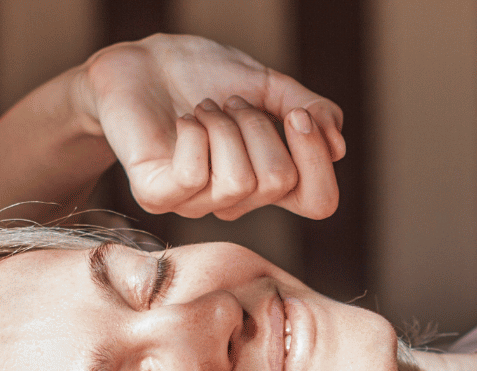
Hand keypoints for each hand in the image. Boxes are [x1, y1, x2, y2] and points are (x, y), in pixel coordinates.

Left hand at [80, 34, 344, 220]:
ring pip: (241, 181)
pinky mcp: (157, 195)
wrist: (139, 62)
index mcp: (267, 179)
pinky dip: (194, 134)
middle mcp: (235, 200)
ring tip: (203, 109)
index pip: (319, 202)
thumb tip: (338, 145)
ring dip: (224, 125)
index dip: (317, 160)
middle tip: (230, 103)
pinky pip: (193, 176)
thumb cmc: (200, 74)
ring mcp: (195, 202)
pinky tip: (183, 122)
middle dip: (258, 124)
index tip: (299, 116)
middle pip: (280, 181)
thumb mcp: (267, 84)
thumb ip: (308, 109)